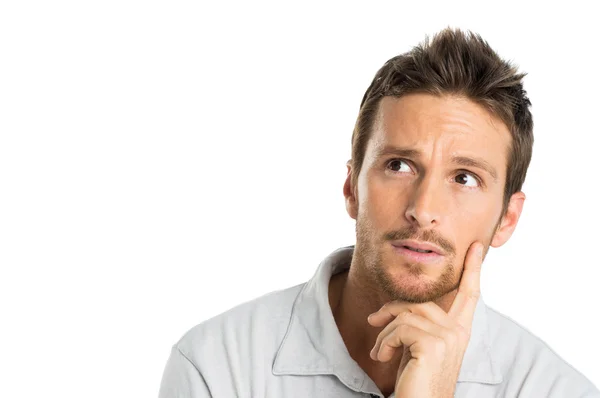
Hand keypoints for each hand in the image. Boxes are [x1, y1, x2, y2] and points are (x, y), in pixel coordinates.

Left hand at [367, 241, 483, 397]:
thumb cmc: (415, 382)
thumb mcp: (416, 347)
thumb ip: (416, 325)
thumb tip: (394, 310)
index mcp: (459, 331)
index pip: (469, 294)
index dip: (473, 269)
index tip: (477, 247)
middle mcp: (459, 332)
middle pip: (419, 301)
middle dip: (391, 309)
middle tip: (374, 320)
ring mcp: (448, 337)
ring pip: (404, 314)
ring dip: (384, 332)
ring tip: (379, 351)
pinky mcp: (433, 344)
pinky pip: (398, 328)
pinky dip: (383, 342)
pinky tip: (382, 357)